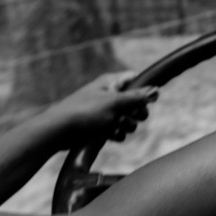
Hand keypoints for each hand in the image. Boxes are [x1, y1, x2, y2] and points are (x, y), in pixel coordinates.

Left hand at [42, 72, 157, 146]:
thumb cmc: (85, 112)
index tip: (148, 100)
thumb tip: (156, 90)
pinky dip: (116, 134)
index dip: (144, 89)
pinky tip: (110, 136)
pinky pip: (117, 129)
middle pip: (134, 102)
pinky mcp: (99, 126)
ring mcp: (104, 111)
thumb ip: (137, 98)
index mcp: (111, 82)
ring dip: (126, 126)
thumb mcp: (115, 103)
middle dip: (136, 113)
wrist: (58, 131)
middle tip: (131, 117)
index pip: (135, 79)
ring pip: (127, 118)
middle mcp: (109, 95)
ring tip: (115, 127)